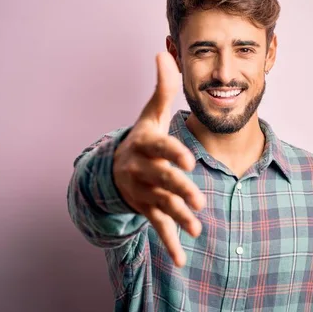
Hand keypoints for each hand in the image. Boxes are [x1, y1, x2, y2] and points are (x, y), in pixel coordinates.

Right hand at [113, 52, 205, 266]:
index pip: (161, 148)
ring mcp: (143, 191)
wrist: (113, 167)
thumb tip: (162, 52)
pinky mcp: (146, 208)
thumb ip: (162, 88)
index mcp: (146, 144)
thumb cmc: (141, 137)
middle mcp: (143, 169)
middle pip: (163, 180)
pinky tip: (183, 259)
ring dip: (178, 218)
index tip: (189, 161)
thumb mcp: (149, 114)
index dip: (173, 154)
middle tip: (199, 202)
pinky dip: (170, 243)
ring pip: (162, 205)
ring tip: (197, 230)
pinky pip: (158, 226)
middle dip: (180, 191)